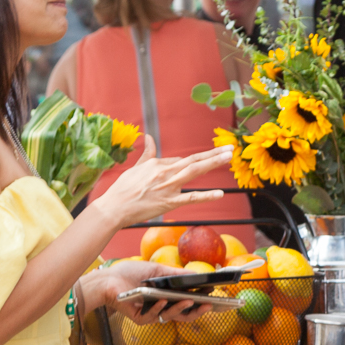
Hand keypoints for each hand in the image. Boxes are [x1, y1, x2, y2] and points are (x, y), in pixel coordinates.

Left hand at [79, 258, 211, 323]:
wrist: (108, 279)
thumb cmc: (130, 273)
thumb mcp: (156, 271)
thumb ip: (175, 274)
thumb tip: (196, 275)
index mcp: (167, 298)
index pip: (187, 304)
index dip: (201, 303)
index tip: (214, 298)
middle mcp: (161, 308)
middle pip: (184, 315)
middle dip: (197, 311)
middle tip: (209, 305)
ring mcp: (151, 314)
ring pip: (170, 316)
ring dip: (181, 309)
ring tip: (190, 300)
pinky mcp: (139, 318)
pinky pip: (152, 316)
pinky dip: (158, 308)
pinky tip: (163, 301)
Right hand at [93, 141, 232, 231]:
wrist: (114, 208)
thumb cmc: (123, 189)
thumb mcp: (135, 167)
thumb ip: (147, 153)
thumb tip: (148, 137)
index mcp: (156, 163)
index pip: (180, 160)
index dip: (191, 163)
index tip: (202, 163)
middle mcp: (164, 172)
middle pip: (193, 160)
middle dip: (213, 154)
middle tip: (230, 148)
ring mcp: (167, 187)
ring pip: (194, 171)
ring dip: (212, 163)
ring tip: (228, 157)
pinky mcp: (169, 203)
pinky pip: (190, 198)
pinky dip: (206, 195)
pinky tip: (220, 193)